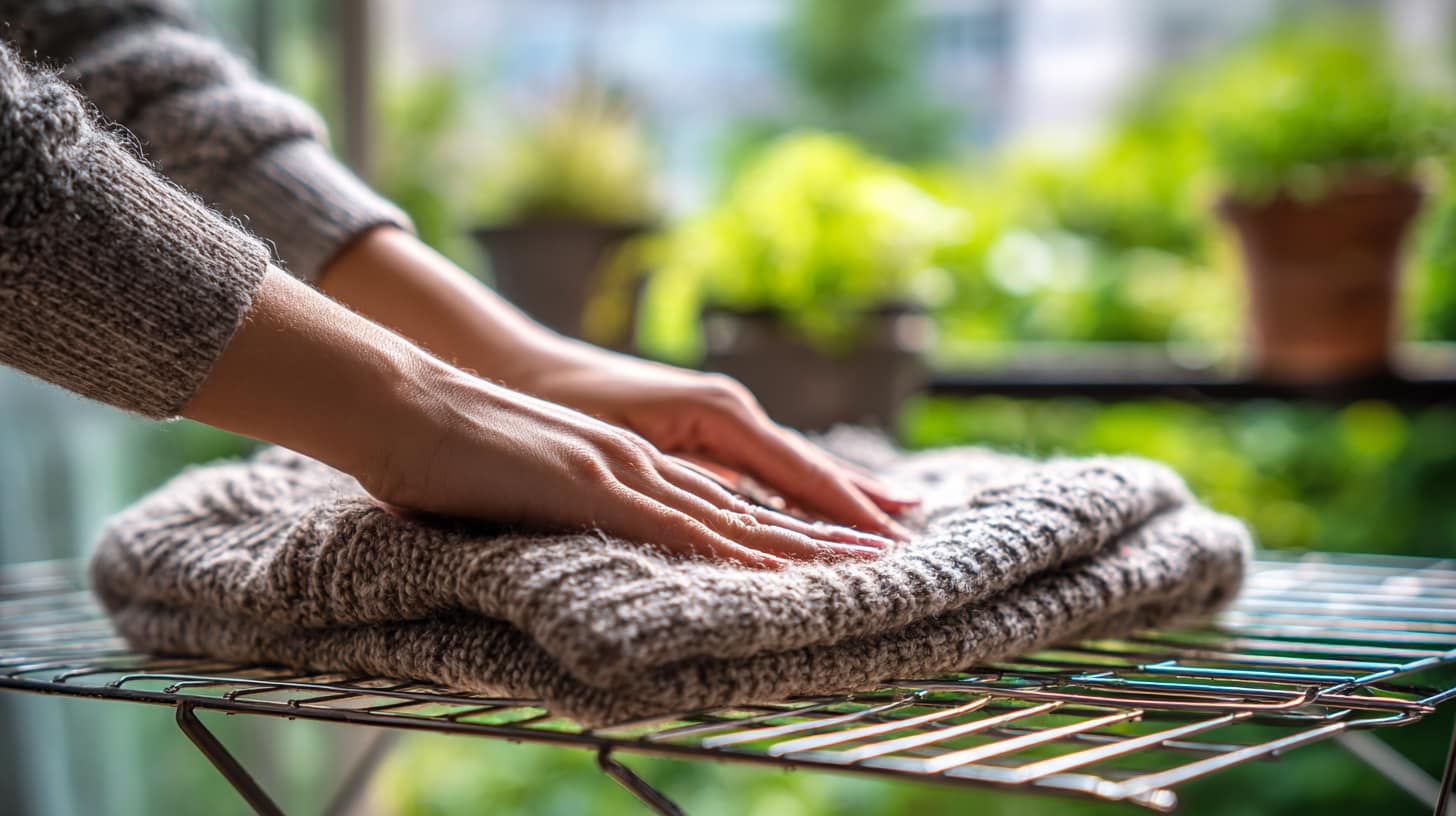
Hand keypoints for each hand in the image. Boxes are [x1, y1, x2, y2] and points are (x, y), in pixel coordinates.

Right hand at [187, 270, 889, 568]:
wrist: (405, 399)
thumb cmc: (454, 447)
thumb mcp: (537, 482)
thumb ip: (581, 507)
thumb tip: (601, 536)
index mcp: (631, 458)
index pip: (729, 492)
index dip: (792, 515)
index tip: (845, 536)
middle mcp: (643, 457)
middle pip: (751, 496)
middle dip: (825, 522)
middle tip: (893, 540)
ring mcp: (622, 466)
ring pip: (731, 509)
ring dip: (799, 539)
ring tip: (863, 558)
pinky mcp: (592, 483)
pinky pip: (674, 523)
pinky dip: (726, 550)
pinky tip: (767, 572)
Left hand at [514, 344, 919, 538]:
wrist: (520, 365)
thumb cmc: (559, 405)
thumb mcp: (619, 444)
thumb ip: (680, 484)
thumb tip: (734, 526)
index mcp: (720, 414)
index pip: (802, 473)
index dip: (847, 511)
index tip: (890, 543)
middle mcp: (731, 415)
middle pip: (812, 469)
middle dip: (861, 504)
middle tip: (916, 540)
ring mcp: (720, 422)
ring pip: (795, 469)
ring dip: (842, 496)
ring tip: (895, 520)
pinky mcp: (703, 433)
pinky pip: (768, 470)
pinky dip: (803, 490)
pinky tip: (820, 508)